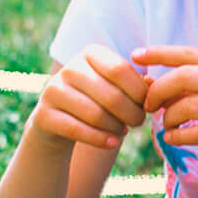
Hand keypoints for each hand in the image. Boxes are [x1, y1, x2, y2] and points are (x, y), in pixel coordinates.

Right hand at [28, 45, 149, 151]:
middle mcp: (69, 69)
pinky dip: (100, 139)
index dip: (140, 91)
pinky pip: (77, 130)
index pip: (120, 70)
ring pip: (96, 115)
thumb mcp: (118, 86)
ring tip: (123, 130)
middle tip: (139, 122)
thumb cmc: (100, 99)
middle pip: (111, 96)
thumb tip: (154, 85)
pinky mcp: (43, 115)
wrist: (60, 120)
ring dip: (117, 127)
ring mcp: (52, 91)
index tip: (148, 105)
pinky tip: (112, 143)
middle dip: (132, 114)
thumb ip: (138, 83)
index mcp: (90, 54)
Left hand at [133, 46, 197, 186]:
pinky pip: (197, 133)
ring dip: (168, 118)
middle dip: (158, 90)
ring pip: (188, 106)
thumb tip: (154, 82)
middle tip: (149, 106)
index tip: (135, 55)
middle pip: (185, 76)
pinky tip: (174, 139)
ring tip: (167, 126)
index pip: (191, 54)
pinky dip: (177, 137)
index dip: (160, 52)